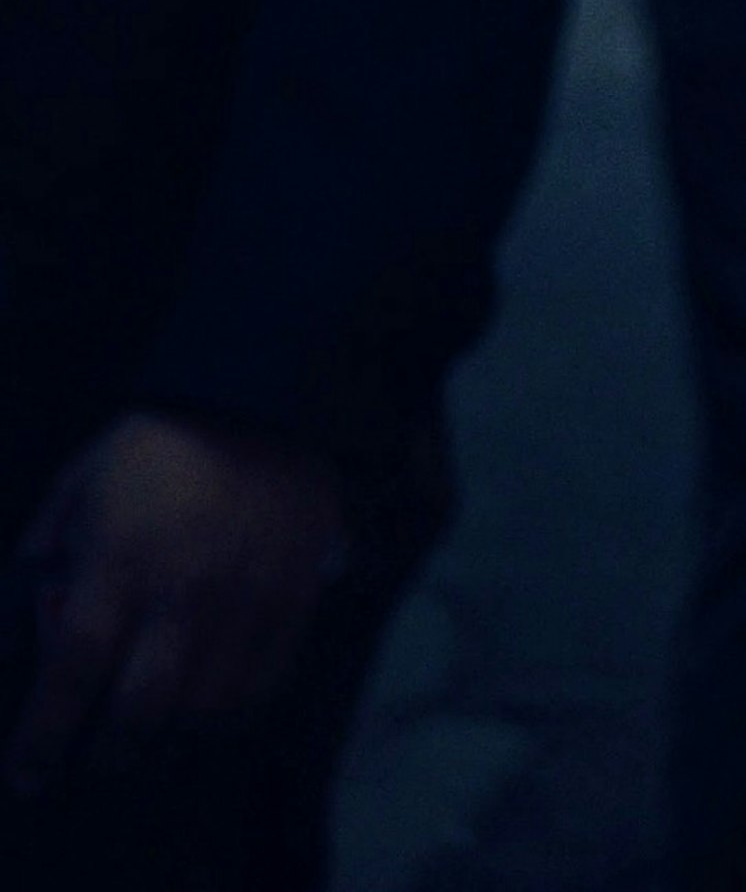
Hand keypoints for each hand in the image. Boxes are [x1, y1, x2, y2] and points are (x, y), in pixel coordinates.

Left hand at [8, 418, 350, 791]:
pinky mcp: (292, 599)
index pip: (71, 673)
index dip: (43, 737)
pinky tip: (205, 704)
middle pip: (138, 712)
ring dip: (167, 735)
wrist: (259, 396)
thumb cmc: (155, 447)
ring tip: (151, 727)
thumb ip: (39, 560)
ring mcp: (244, 599)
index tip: (27, 774)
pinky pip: (259, 689)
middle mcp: (182, 590)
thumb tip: (13, 636)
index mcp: (119, 560)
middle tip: (94, 753)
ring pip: (201, 713)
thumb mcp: (77, 486)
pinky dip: (227, 714)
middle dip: (106, 753)